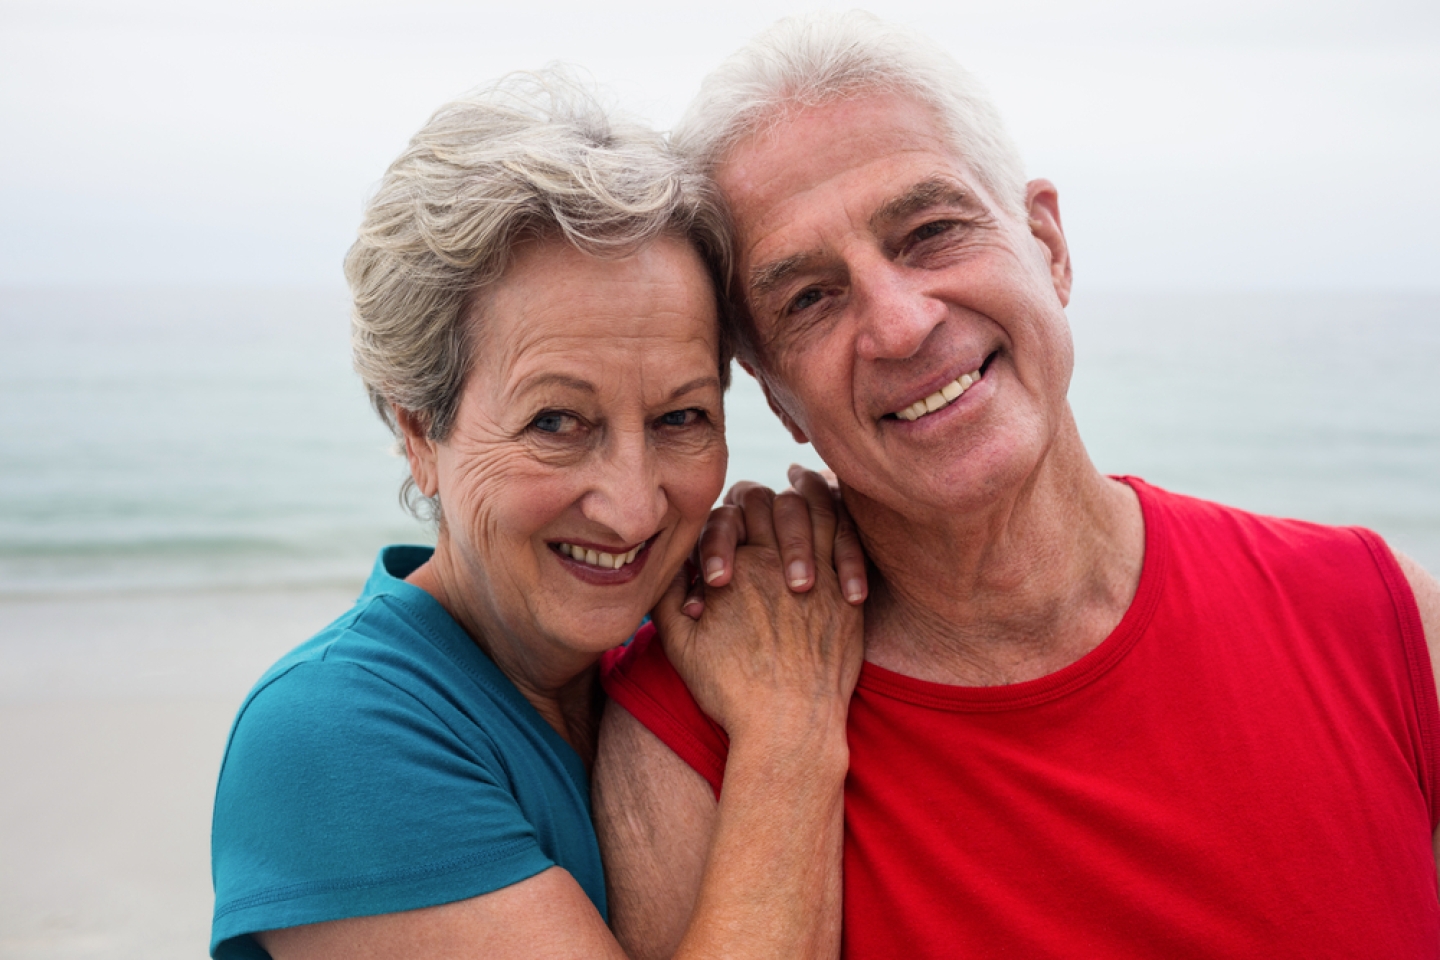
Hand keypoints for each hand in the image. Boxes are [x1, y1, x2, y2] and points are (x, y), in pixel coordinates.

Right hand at [653, 478, 863, 740]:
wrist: (787, 730)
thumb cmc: (731, 692)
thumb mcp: (680, 644)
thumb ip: (668, 595)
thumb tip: (668, 562)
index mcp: (737, 569)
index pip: (735, 512)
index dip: (732, 516)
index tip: (733, 529)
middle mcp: (778, 565)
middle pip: (775, 503)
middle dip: (767, 503)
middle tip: (764, 510)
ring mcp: (819, 578)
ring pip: (816, 513)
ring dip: (807, 503)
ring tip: (801, 499)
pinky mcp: (847, 598)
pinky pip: (849, 543)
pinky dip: (840, 528)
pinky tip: (834, 529)